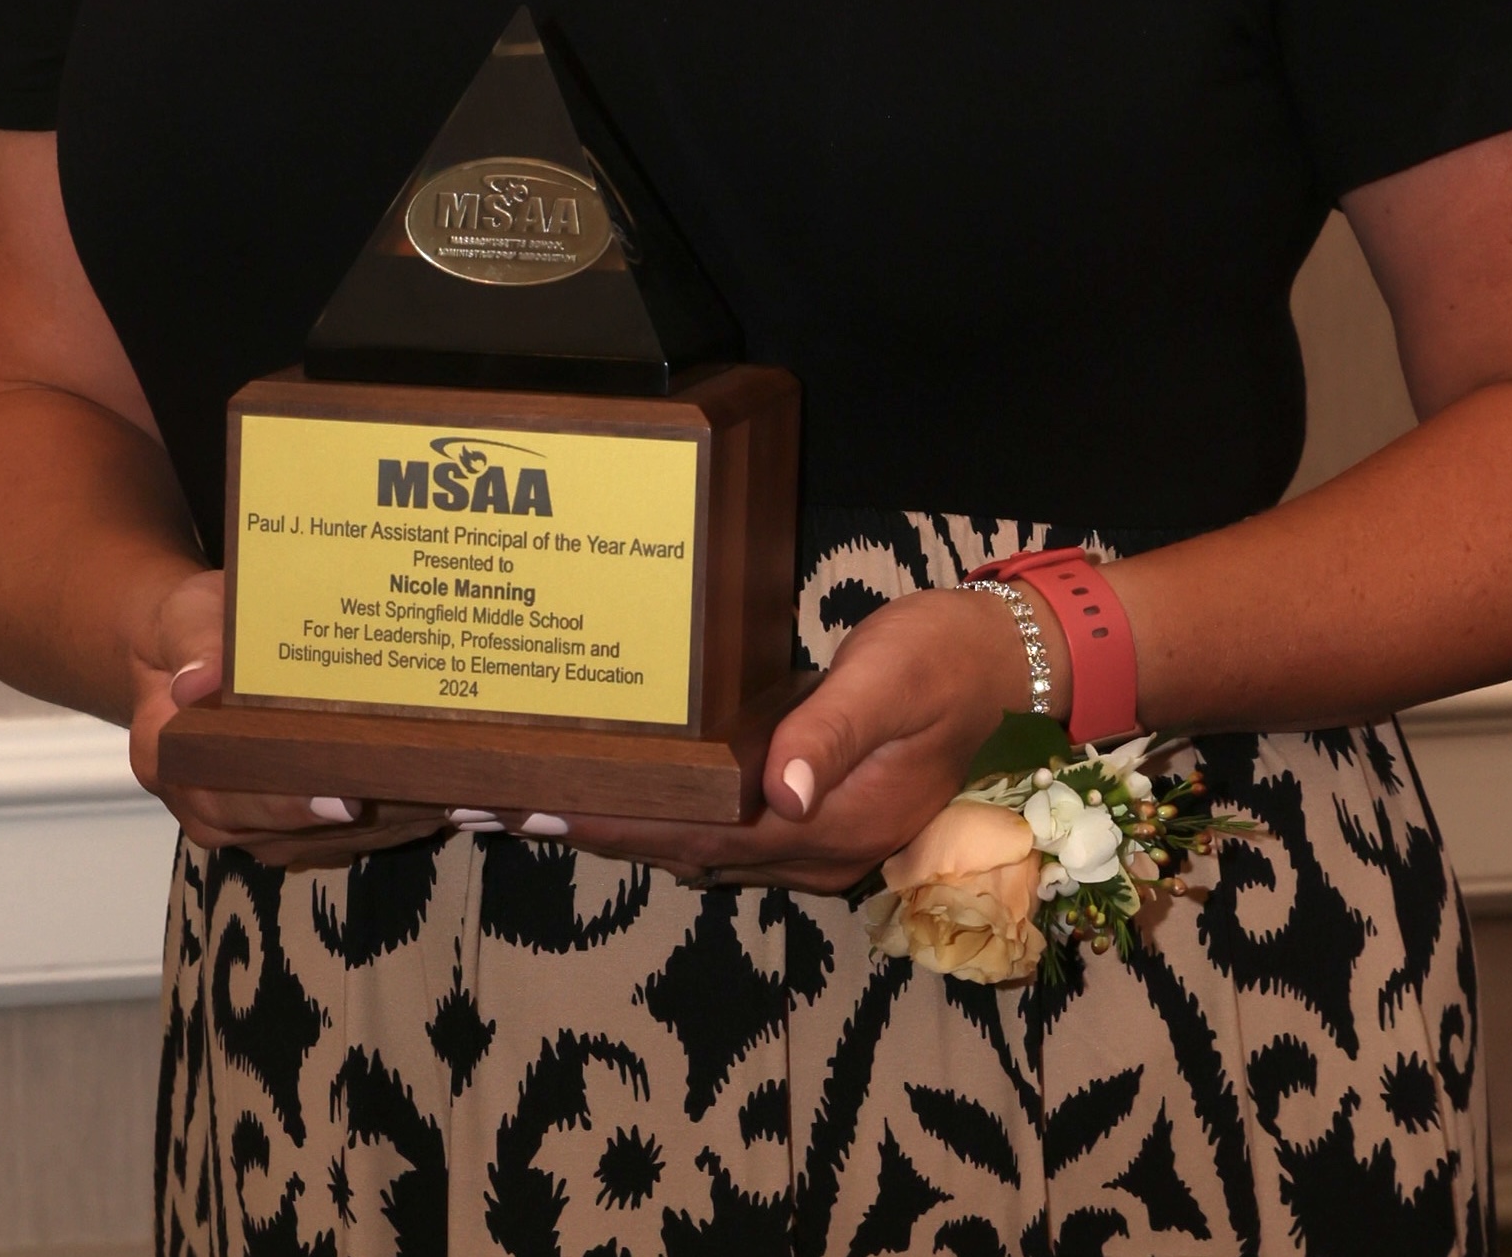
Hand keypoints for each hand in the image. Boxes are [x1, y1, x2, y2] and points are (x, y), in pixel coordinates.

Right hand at [125, 567, 432, 868]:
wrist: (198, 646)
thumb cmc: (194, 628)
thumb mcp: (185, 615)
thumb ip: (194, 642)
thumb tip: (195, 681)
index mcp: (171, 761)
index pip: (227, 797)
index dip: (286, 805)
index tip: (345, 801)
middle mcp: (212, 808)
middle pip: (292, 830)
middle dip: (364, 817)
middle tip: (429, 795)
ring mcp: (258, 825)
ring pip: (330, 840)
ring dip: (392, 824)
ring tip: (454, 796)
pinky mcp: (299, 826)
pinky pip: (349, 836)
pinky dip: (399, 820)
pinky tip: (450, 799)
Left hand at [549, 586, 1043, 891]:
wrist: (1014, 664)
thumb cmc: (946, 660)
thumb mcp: (891, 681)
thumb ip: (833, 732)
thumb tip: (779, 788)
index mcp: (831, 824)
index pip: (696, 836)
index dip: (613, 826)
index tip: (533, 810)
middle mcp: (819, 848)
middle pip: (685, 851)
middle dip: (595, 830)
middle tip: (497, 804)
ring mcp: (822, 837)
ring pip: (702, 846)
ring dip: (625, 829)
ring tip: (540, 801)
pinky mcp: (821, 811)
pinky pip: (726, 829)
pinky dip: (669, 817)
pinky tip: (630, 791)